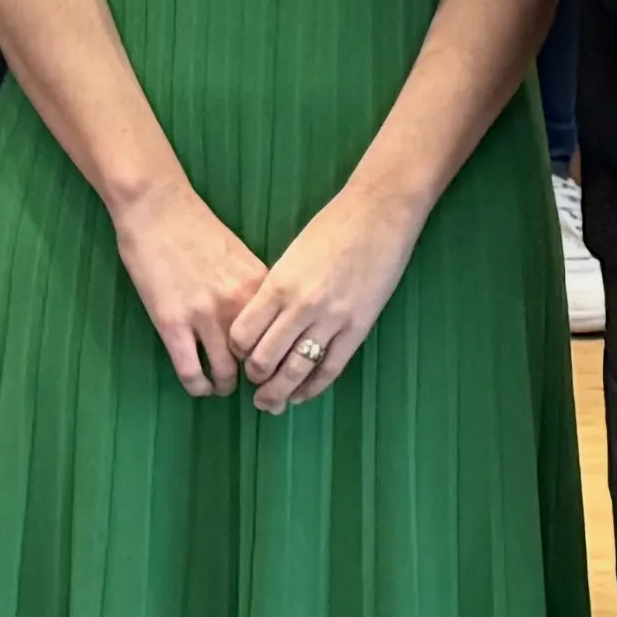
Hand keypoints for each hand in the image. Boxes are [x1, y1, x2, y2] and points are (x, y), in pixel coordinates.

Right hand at [112, 178, 270, 397]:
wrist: (157, 207)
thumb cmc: (196, 226)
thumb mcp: (240, 256)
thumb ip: (254, 288)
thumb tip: (266, 320)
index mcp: (260, 285)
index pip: (281, 335)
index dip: (281, 358)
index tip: (280, 369)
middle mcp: (238, 304)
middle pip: (258, 360)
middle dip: (260, 382)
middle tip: (258, 391)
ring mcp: (204, 316)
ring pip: (226, 373)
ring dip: (226, 387)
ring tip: (223, 387)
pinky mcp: (172, 324)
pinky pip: (191, 372)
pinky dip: (198, 386)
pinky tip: (199, 386)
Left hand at [229, 183, 426, 410]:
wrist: (379, 213)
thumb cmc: (332, 227)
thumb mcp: (290, 257)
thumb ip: (275, 291)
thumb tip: (262, 324)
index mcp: (278, 285)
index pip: (242, 336)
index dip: (237, 353)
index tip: (242, 355)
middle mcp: (300, 307)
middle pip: (264, 360)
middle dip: (255, 379)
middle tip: (255, 384)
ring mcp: (331, 320)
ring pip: (295, 372)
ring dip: (279, 393)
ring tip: (271, 403)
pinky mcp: (358, 328)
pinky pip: (330, 369)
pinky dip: (312, 387)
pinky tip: (302, 395)